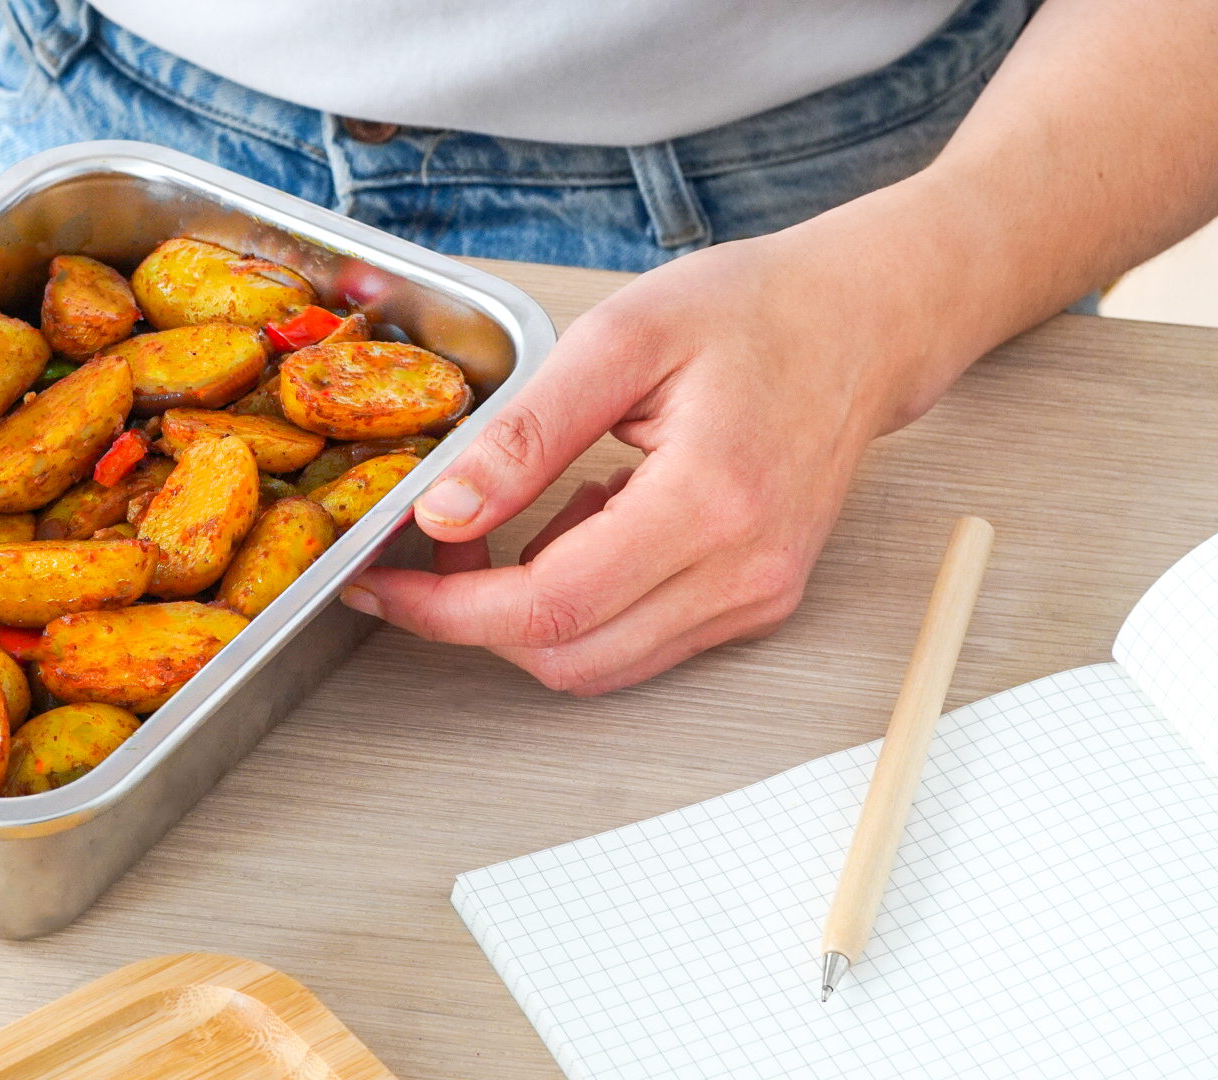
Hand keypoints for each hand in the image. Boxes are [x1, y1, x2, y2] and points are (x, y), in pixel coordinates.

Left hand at [342, 230, 957, 694]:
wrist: (864, 321)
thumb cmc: (755, 311)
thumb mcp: (620, 340)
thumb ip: (527, 434)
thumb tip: (444, 511)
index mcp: (711, 502)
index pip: (549, 606)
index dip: (447, 609)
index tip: (379, 581)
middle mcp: (744, 572)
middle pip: (568, 656)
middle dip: (474, 617)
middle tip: (437, 542)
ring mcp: (757, 597)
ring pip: (599, 663)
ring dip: (529, 612)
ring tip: (535, 511)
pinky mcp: (758, 602)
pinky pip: (640, 640)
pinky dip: (585, 602)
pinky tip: (593, 519)